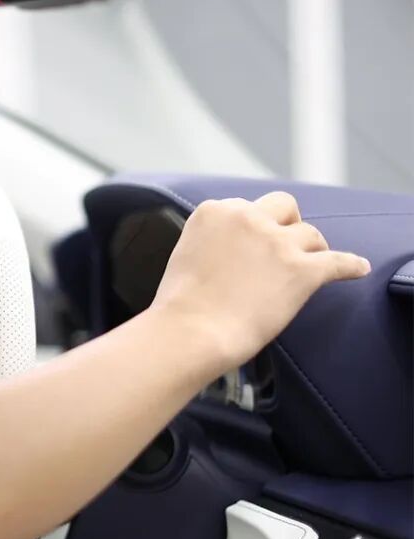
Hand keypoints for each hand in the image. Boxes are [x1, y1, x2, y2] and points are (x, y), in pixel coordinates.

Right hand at [150, 191, 370, 371]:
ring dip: (308, 251)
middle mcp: (248, 218)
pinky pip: (338, 262)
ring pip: (310, 235)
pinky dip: (349, 266)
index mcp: (215, 212)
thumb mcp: (186, 254)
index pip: (245, 207)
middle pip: (284, 206)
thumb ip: (213, 242)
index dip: (252, 228)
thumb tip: (234, 254)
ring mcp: (277, 243)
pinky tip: (357, 268)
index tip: (252, 245)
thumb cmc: (180, 306)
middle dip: (286, 225)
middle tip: (282, 248)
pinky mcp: (301, 270)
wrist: (191, 332)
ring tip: (305, 269)